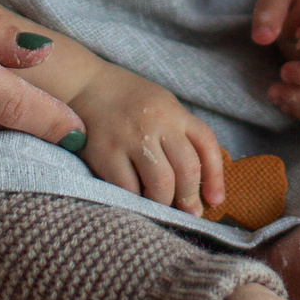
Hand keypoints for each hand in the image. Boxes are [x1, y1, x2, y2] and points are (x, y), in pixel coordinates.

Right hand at [69, 63, 225, 215]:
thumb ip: (179, 133)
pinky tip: (137, 202)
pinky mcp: (105, 153)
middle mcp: (157, 123)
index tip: (215, 200)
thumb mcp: (161, 104)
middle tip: (189, 213)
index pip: (206, 145)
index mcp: (174, 112)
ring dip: (164, 203)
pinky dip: (136, 200)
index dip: (216, 177)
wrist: (84, 85)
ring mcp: (131, 138)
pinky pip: (128, 188)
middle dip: (190, 198)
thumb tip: (196, 179)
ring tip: (162, 209)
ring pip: (161, 184)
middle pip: (187, 169)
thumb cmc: (127, 100)